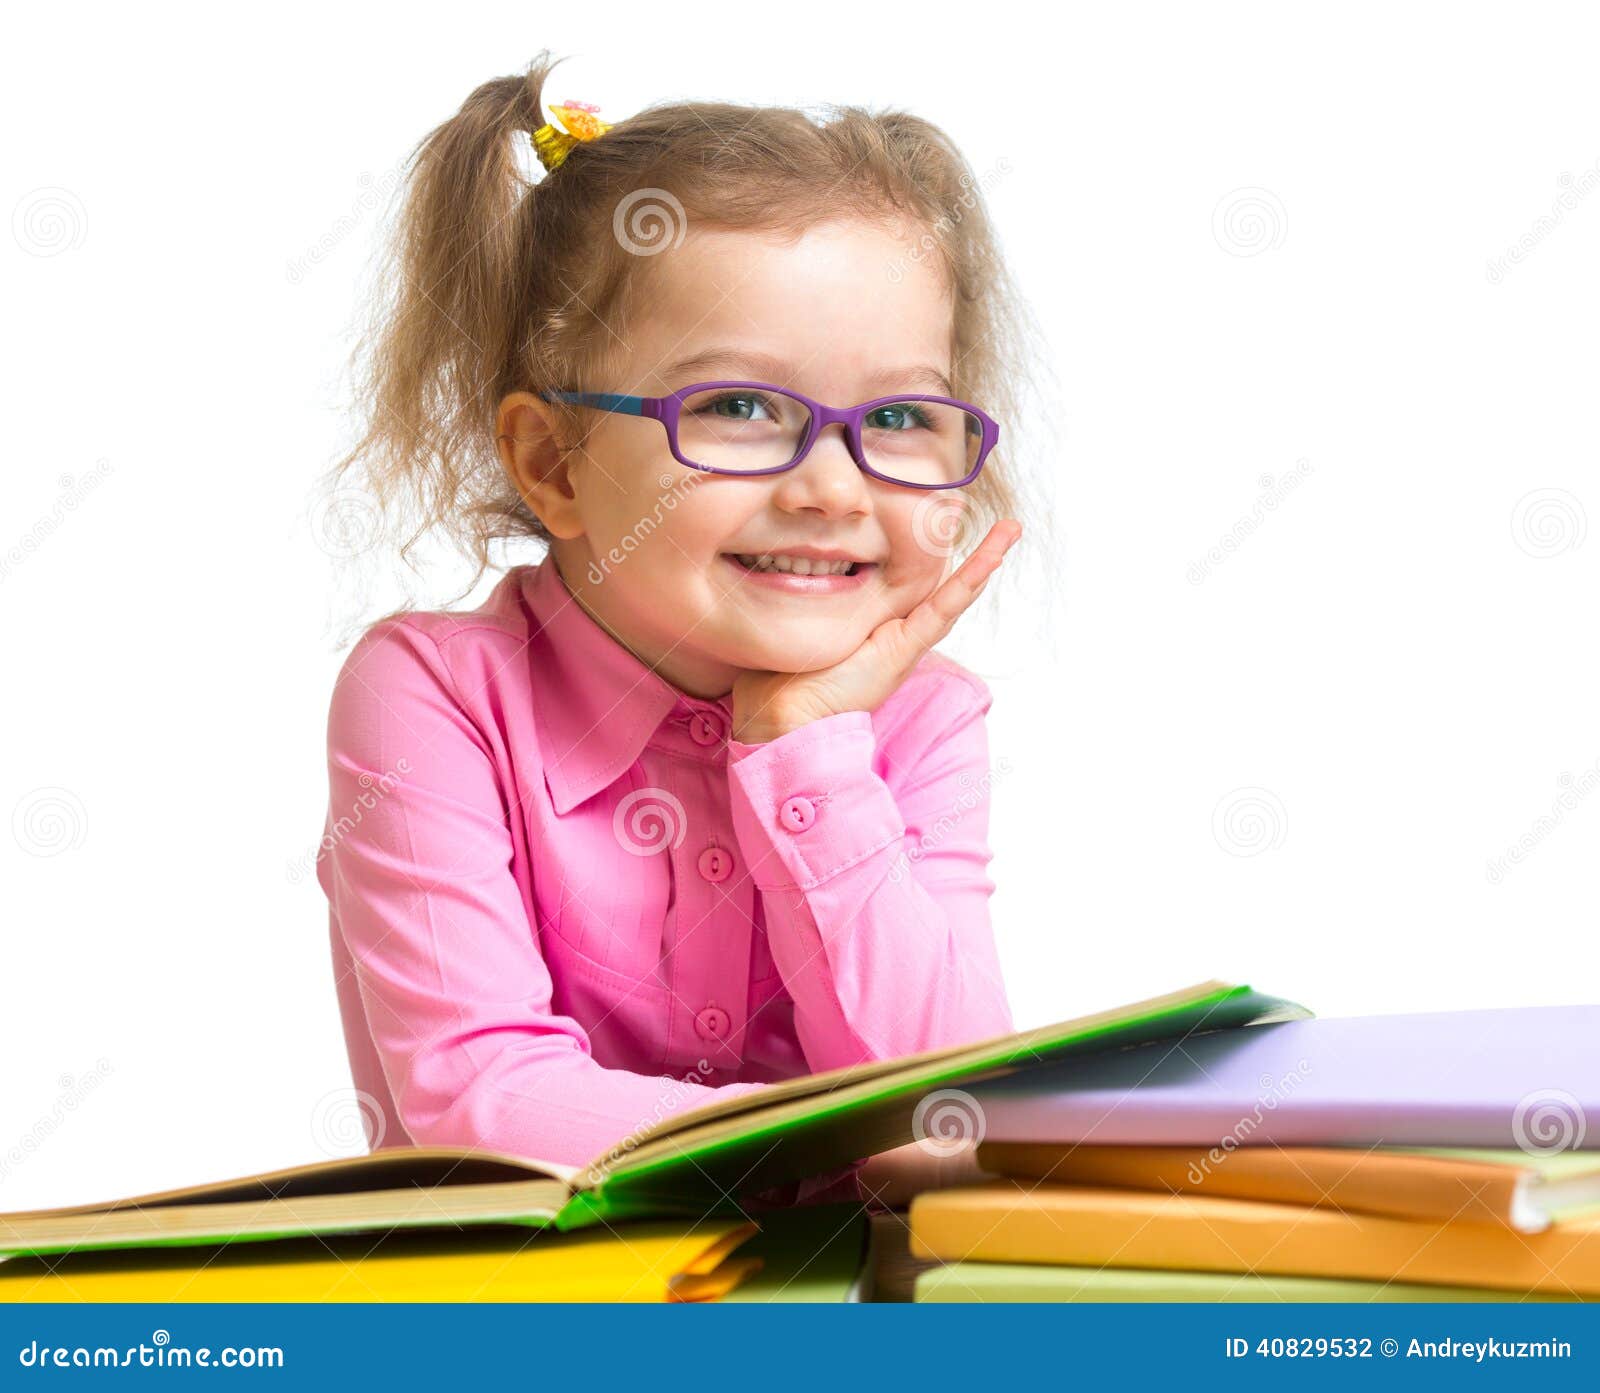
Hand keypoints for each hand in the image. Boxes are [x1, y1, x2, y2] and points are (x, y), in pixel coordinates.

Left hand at [728, 520, 1021, 742]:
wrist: (783, 716)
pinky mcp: (906, 646)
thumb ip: (792, 595)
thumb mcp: (791, 621)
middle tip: (985, 515)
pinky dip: (973, 576)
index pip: (902, 579)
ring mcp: (905, 639)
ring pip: (953, 592)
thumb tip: (769, 563)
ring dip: (985, 560)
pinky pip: (946, 605)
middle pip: (935, 582)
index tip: (934, 515)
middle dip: (962, 549)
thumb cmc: (778, 676)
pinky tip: (996, 551)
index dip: (920, 548)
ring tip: (1011, 529)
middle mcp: (894, 630)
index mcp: (872, 625)